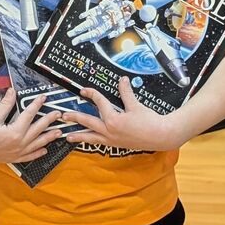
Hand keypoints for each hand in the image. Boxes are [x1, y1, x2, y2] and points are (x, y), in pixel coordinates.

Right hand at [0, 89, 62, 164]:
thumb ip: (5, 104)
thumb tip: (12, 91)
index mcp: (14, 132)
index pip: (29, 115)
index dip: (37, 104)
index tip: (43, 98)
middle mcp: (18, 143)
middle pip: (38, 129)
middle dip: (49, 120)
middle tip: (58, 114)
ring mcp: (17, 152)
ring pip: (37, 144)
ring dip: (49, 138)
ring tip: (58, 132)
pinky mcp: (13, 158)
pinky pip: (29, 156)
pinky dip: (38, 153)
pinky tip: (45, 149)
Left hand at [63, 77, 188, 151]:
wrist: (161, 136)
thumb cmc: (150, 121)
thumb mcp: (136, 105)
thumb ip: (126, 92)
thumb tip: (122, 80)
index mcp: (113, 120)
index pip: (99, 103)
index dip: (91, 94)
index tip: (84, 90)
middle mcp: (110, 131)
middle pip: (88, 122)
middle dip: (75, 118)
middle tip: (63, 116)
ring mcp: (112, 139)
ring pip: (91, 137)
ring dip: (79, 135)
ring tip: (68, 136)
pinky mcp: (116, 145)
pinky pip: (99, 143)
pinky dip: (91, 141)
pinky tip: (87, 141)